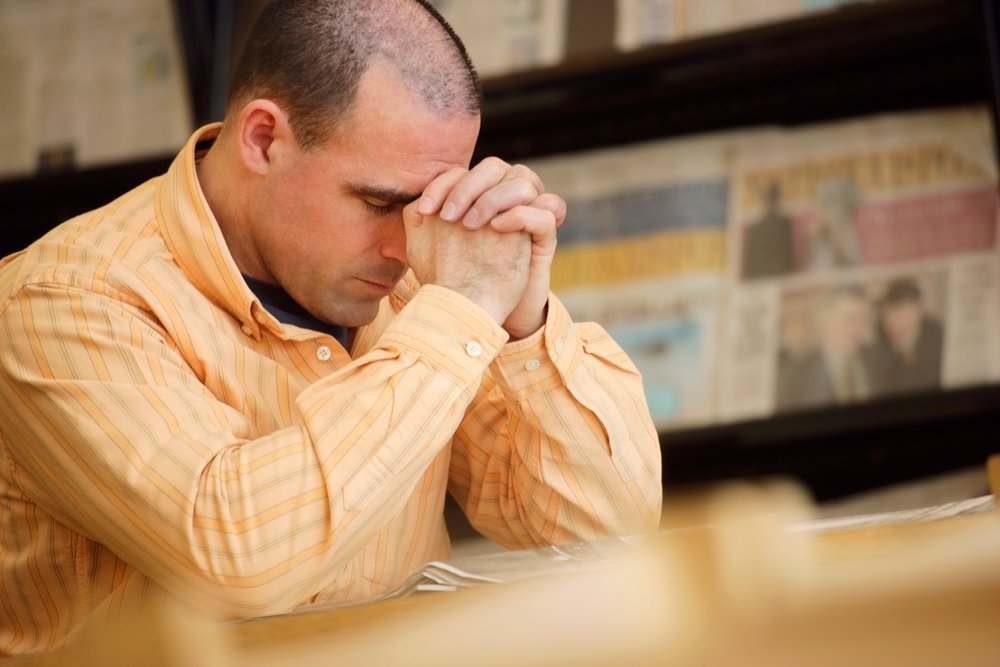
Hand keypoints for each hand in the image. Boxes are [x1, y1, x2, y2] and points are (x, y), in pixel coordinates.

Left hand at [416, 159, 566, 338]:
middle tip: (448, 216)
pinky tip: (496, 228)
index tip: (425, 210)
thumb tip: (414, 202)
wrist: (481, 310)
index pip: (466, 172)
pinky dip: (520, 214)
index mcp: (478, 197)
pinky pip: (546, 211)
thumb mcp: (429, 248)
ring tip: (470, 224)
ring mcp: (527, 214)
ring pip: (523, 180)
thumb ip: (420, 222)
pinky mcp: (544, 236)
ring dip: (493, 197)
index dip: (444, 184)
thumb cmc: (454, 277)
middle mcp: (504, 200)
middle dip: (469, 187)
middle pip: (495, 167)